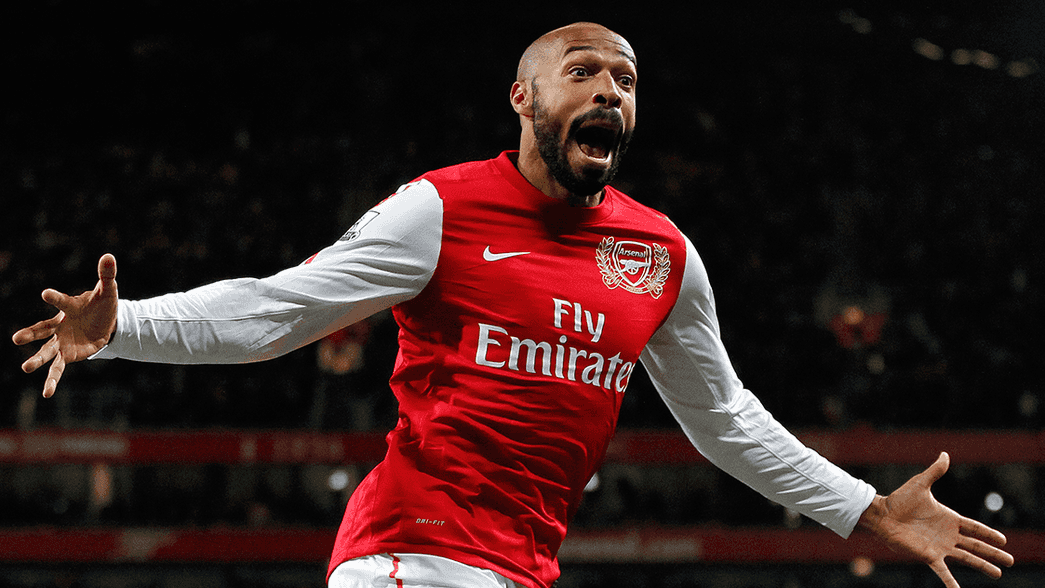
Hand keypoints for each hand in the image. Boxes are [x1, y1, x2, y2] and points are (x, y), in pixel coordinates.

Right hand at [12, 253, 118, 397]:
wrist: (107, 323)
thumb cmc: (103, 305)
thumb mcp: (108, 291)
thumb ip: (107, 275)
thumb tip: (109, 256)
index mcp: (69, 307)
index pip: (61, 301)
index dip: (55, 297)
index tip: (45, 293)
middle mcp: (60, 325)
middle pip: (42, 329)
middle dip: (30, 333)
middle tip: (16, 339)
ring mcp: (62, 341)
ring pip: (46, 351)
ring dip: (37, 360)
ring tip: (25, 368)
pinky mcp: (68, 355)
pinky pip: (58, 368)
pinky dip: (52, 381)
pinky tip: (46, 394)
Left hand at [857, 452, 1014, 586]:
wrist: (882, 514)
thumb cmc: (900, 499)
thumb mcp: (920, 484)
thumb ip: (935, 471)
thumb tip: (945, 454)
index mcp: (949, 518)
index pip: (975, 528)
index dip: (989, 534)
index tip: (1004, 540)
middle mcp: (948, 535)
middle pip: (976, 545)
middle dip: (993, 553)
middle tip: (1010, 561)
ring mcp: (940, 547)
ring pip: (967, 558)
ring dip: (982, 566)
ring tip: (998, 574)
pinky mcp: (929, 556)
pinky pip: (943, 572)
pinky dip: (951, 582)